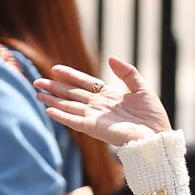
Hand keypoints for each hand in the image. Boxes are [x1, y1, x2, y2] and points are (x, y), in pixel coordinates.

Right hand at [33, 56, 172, 147]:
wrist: (158, 136)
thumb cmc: (153, 116)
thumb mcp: (142, 88)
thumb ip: (127, 72)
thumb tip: (110, 58)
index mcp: (109, 96)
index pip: (84, 83)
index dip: (70, 76)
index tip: (55, 69)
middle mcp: (99, 107)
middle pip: (72, 95)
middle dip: (54, 88)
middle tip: (36, 81)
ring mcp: (96, 118)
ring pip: (69, 107)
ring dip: (53, 101)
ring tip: (37, 94)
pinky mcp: (95, 129)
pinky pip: (74, 121)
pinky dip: (61, 116)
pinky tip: (49, 111)